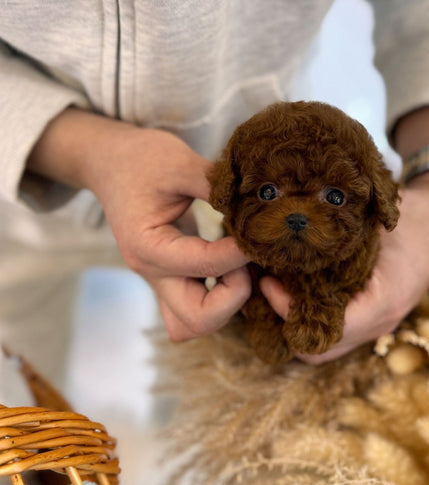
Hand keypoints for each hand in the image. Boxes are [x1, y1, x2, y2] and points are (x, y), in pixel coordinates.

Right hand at [27, 109, 250, 340]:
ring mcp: (158, 281)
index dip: (241, 251)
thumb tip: (261, 199)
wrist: (110, 163)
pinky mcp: (168, 279)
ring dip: (225, 306)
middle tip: (247, 259)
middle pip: (197, 319)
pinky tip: (233, 269)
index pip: (206, 265)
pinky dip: (217, 302)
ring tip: (240, 265)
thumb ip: (217, 184)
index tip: (260, 229)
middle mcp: (151, 273)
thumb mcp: (179, 162)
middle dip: (234, 296)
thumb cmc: (140, 159)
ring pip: (192, 325)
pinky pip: (192, 312)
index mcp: (148, 246)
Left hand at [260, 170, 428, 363]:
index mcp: (383, 301)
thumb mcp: (374, 219)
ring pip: (324, 346)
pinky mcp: (373, 318)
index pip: (326, 329)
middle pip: (318, 349)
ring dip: (293, 323)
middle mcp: (381, 322)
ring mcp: (379, 325)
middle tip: (263, 285)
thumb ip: (335, 234)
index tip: (268, 280)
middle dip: (283, 323)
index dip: (289, 311)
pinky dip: (309, 318)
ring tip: (272, 288)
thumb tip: (280, 233)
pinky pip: (335, 332)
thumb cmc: (412, 215)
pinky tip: (292, 289)